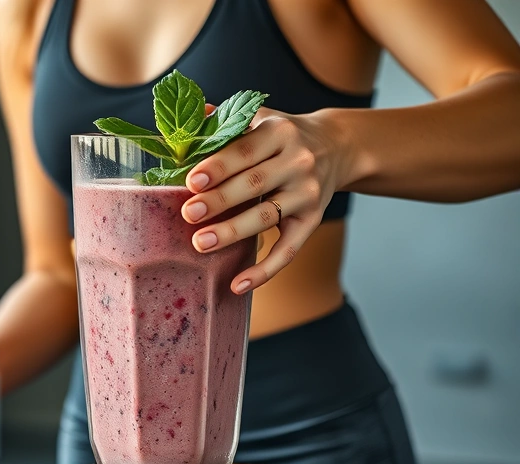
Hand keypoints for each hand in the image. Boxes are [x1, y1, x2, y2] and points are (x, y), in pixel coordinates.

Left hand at [180, 108, 348, 293]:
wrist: (337, 146)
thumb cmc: (282, 136)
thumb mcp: (261, 118)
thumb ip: (224, 122)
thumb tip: (186, 123)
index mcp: (279, 131)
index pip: (245, 150)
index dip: (218, 166)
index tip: (191, 181)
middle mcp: (298, 162)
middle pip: (255, 184)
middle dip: (220, 200)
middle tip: (188, 214)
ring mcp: (307, 194)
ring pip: (267, 217)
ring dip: (233, 232)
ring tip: (201, 243)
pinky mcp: (313, 220)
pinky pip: (288, 250)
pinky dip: (264, 271)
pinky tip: (237, 285)